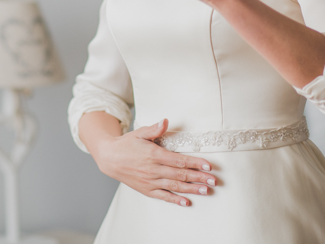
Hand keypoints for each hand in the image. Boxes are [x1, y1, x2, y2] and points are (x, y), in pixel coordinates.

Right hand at [91, 119, 215, 206]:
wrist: (109, 158)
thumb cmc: (127, 144)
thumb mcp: (139, 133)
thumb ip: (154, 129)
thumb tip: (165, 121)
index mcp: (154, 154)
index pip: (179, 161)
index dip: (195, 163)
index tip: (209, 165)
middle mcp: (153, 170)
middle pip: (180, 175)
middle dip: (199, 178)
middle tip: (214, 181)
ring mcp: (150, 181)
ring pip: (175, 187)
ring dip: (192, 189)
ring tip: (207, 191)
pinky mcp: (146, 189)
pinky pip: (163, 196)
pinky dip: (175, 200)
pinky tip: (187, 202)